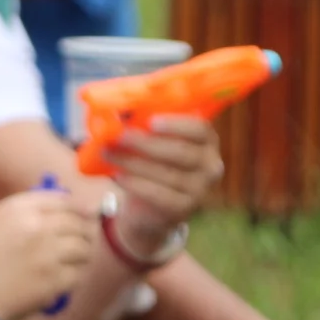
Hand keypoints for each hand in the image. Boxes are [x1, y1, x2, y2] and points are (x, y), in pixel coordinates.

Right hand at [0, 188, 93, 319]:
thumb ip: (33, 211)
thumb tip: (83, 207)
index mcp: (18, 208)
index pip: (65, 201)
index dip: (80, 208)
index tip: (87, 216)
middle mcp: (36, 226)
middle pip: (79, 223)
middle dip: (83, 233)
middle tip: (78, 244)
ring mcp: (47, 254)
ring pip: (84, 248)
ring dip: (80, 256)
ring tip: (66, 264)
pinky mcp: (54, 280)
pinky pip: (78, 274)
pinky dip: (71, 279)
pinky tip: (56, 282)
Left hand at [109, 115, 221, 253]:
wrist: (151, 208)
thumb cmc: (153, 165)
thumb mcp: (154, 144)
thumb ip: (144, 126)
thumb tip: (118, 111)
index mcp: (207, 142)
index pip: (200, 129)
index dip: (177, 124)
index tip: (151, 122)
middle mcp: (211, 165)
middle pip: (181, 151)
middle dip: (147, 143)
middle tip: (120, 136)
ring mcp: (200, 189)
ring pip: (167, 174)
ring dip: (134, 162)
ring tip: (109, 154)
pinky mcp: (184, 208)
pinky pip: (158, 194)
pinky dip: (136, 185)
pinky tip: (118, 176)